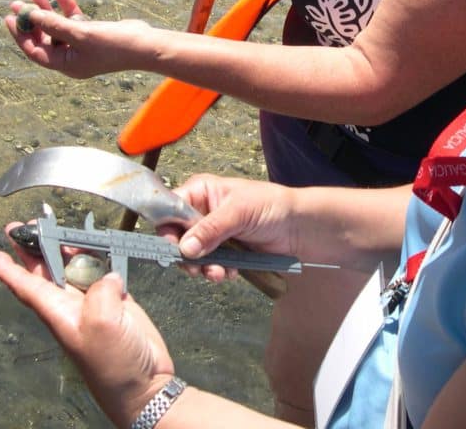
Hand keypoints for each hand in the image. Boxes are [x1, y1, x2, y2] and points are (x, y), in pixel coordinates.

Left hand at [0, 225, 174, 427]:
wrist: (144, 385)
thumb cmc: (114, 365)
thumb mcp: (101, 323)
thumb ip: (101, 291)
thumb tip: (108, 274)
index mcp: (59, 312)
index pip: (27, 286)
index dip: (9, 270)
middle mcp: (72, 306)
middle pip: (47, 271)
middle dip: (34, 248)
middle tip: (24, 226)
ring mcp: (94, 303)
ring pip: (75, 268)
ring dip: (68, 247)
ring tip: (60, 226)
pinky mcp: (117, 302)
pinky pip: (104, 272)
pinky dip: (102, 256)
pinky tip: (101, 244)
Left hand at [4, 0, 153, 78]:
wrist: (145, 45)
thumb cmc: (113, 44)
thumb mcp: (80, 34)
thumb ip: (54, 25)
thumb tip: (30, 16)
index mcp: (66, 65)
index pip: (35, 51)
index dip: (19, 35)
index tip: (9, 17)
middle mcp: (72, 57)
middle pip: (44, 38)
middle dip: (31, 20)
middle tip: (17, 2)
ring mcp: (83, 45)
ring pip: (58, 26)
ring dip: (47, 10)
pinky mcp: (94, 34)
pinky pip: (74, 20)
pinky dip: (67, 8)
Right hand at [170, 175, 299, 282]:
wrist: (298, 228)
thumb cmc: (271, 206)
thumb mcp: (238, 212)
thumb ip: (210, 229)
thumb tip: (184, 248)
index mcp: (201, 192)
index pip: (170, 209)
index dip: (168, 229)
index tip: (173, 248)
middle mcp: (202, 211)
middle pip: (177, 237)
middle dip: (186, 255)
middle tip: (195, 268)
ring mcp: (212, 233)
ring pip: (192, 255)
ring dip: (203, 267)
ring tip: (218, 273)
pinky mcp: (224, 252)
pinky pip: (209, 265)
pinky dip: (217, 272)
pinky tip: (231, 273)